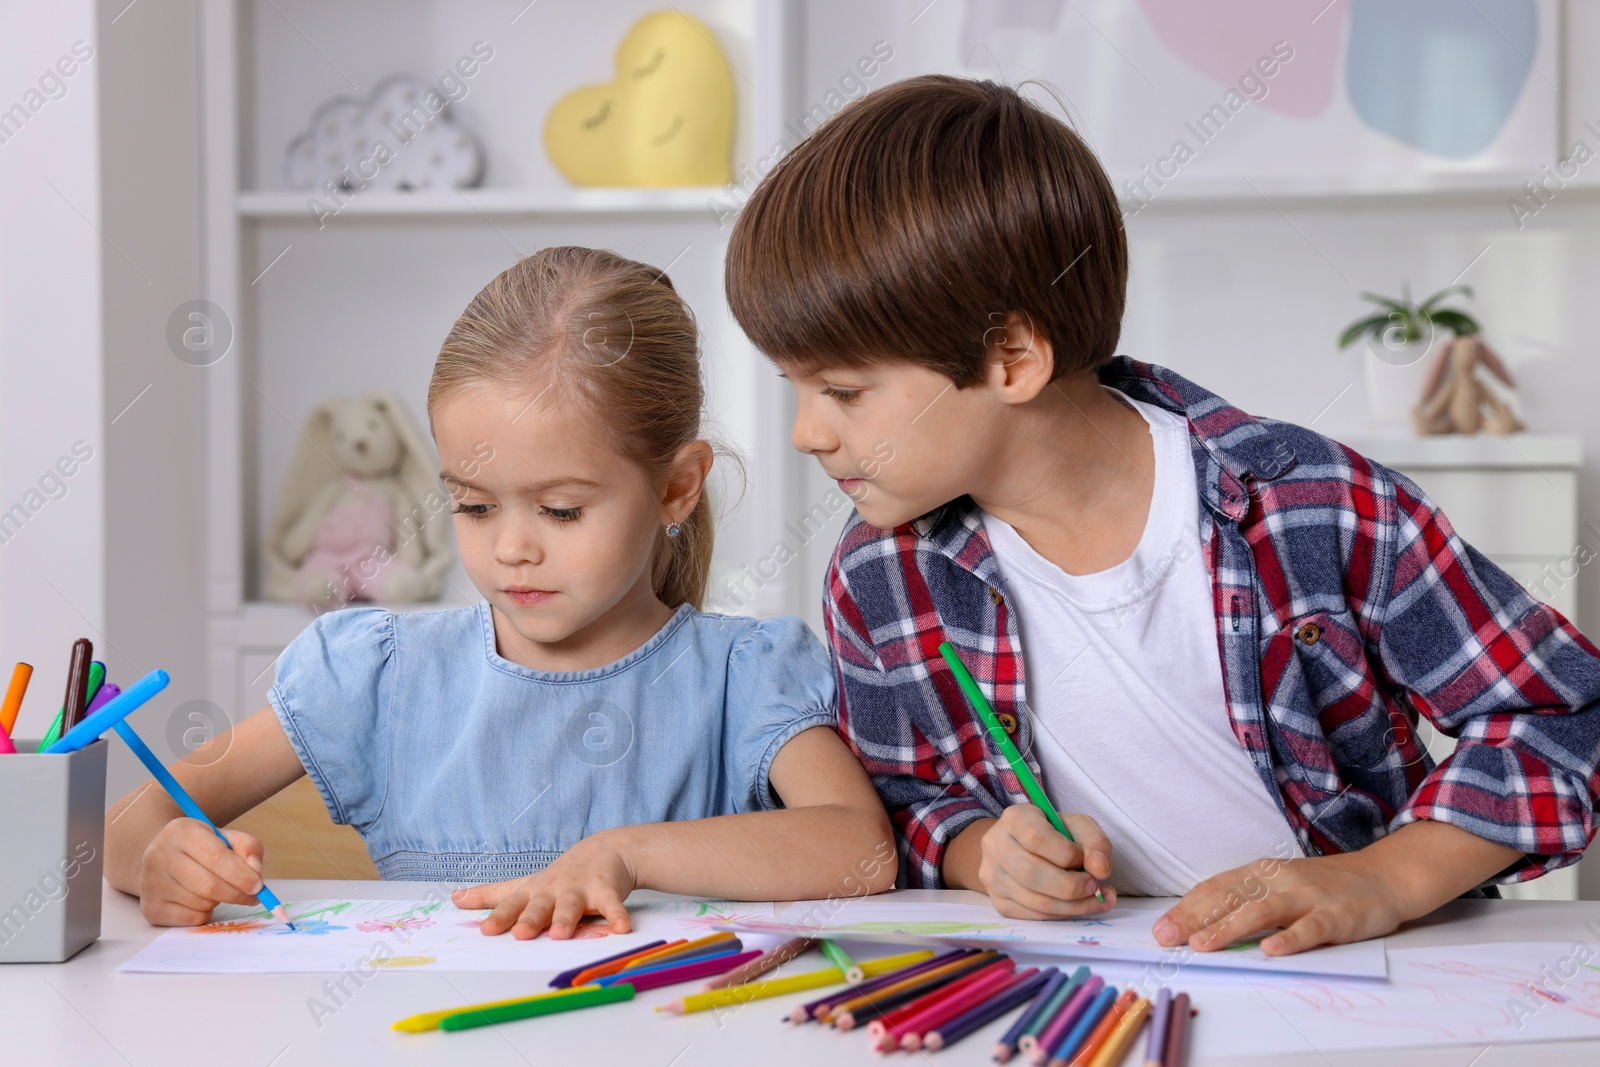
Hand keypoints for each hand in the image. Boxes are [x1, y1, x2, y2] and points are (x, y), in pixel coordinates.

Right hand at [138, 819, 267, 926]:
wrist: (164, 858)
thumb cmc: (203, 848)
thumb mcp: (227, 837)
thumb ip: (248, 848)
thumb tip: (255, 871)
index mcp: (181, 831)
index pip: (216, 857)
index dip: (241, 875)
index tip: (259, 886)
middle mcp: (159, 855)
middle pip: (208, 885)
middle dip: (237, 893)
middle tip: (253, 896)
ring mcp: (150, 883)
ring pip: (201, 903)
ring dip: (220, 901)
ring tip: (218, 888)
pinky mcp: (150, 907)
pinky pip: (190, 919)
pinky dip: (205, 913)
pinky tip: (201, 899)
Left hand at [452, 832, 637, 939]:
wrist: (607, 849)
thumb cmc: (561, 875)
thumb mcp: (526, 883)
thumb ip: (492, 894)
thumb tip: (454, 899)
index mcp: (534, 892)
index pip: (512, 904)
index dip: (499, 916)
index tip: (486, 930)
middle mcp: (554, 890)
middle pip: (540, 906)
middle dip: (530, 919)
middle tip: (520, 934)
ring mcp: (580, 888)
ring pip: (571, 905)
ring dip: (566, 919)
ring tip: (560, 934)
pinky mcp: (607, 889)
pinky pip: (612, 904)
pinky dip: (617, 915)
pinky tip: (622, 928)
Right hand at [977, 806, 1115, 918]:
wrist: (1021, 848)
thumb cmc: (1054, 835)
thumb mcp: (1078, 826)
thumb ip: (1095, 842)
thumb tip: (1100, 870)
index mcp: (1015, 818)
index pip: (1036, 838)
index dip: (1065, 854)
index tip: (1082, 859)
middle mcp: (996, 846)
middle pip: (1031, 873)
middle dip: (1071, 886)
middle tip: (1095, 887)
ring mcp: (993, 876)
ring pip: (1035, 900)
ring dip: (1073, 906)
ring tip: (1095, 899)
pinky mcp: (999, 902)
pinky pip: (1033, 916)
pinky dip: (1061, 915)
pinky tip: (1077, 906)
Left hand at [1154, 851, 1407, 956]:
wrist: (1383, 876)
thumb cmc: (1322, 887)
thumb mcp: (1279, 886)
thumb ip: (1246, 901)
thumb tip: (1201, 924)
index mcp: (1260, 873)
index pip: (1215, 889)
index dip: (1186, 908)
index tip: (1160, 929)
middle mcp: (1279, 880)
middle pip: (1230, 898)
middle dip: (1194, 918)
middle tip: (1166, 938)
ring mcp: (1308, 897)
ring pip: (1262, 912)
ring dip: (1230, 928)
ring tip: (1203, 945)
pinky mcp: (1336, 916)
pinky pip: (1311, 928)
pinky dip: (1291, 939)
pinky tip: (1271, 951)